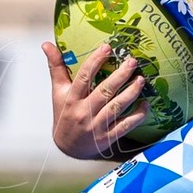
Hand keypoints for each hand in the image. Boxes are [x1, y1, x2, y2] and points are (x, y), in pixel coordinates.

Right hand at [44, 42, 147, 158]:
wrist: (66, 148)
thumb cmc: (64, 115)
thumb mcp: (58, 91)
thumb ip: (56, 67)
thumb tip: (47, 44)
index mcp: (72, 98)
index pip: (83, 77)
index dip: (95, 61)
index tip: (107, 48)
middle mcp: (84, 112)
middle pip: (104, 91)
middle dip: (120, 76)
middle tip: (132, 61)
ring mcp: (96, 126)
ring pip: (116, 107)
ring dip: (131, 93)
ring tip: (140, 80)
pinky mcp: (107, 138)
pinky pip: (125, 125)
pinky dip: (137, 116)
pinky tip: (146, 105)